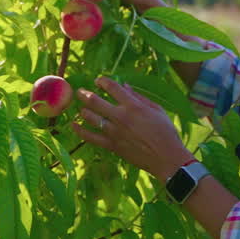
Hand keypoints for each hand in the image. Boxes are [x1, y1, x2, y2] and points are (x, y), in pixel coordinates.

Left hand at [72, 77, 192, 179]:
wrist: (166, 158)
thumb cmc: (166, 132)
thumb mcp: (157, 110)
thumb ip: (139, 97)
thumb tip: (124, 86)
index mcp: (134, 106)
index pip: (113, 88)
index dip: (103, 81)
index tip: (99, 80)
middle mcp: (121, 117)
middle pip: (96, 101)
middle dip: (85, 94)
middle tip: (80, 92)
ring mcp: (114, 132)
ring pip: (91, 118)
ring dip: (83, 111)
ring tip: (81, 109)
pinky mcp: (112, 146)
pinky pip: (91, 137)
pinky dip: (80, 131)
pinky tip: (73, 125)